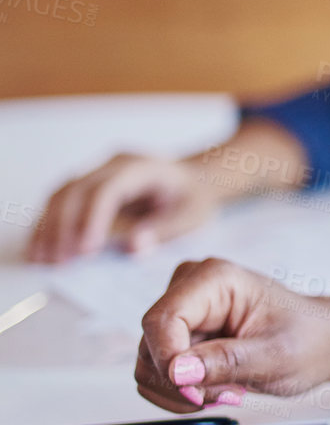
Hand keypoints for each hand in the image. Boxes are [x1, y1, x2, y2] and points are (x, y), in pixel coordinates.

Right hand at [28, 153, 220, 262]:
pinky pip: (62, 199)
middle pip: (77, 189)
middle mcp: (115, 164)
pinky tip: (40, 248)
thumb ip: (164, 230)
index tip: (85, 250)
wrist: (194, 178)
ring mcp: (99, 170)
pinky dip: (48, 223)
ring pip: (62, 193)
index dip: (91, 219)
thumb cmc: (194, 197)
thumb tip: (133, 246)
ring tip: (39, 259)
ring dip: (47, 225)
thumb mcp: (192, 215)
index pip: (107, 190)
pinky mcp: (90, 183)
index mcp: (142, 168)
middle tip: (56, 261)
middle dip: (62, 226)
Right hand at [136, 258, 329, 412]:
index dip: (169, 363)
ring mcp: (182, 310)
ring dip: (185, 391)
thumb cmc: (308, 339)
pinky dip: (183, 392)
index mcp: (214, 278)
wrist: (321, 340)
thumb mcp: (276, 356)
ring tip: (231, 389)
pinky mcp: (179, 334)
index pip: (161, 321)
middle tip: (230, 394)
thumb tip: (177, 371)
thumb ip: (227, 362)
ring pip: (149, 365)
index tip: (197, 394)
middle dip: (183, 383)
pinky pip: (158, 374)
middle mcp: (190, 287)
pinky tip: (219, 387)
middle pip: (150, 346)